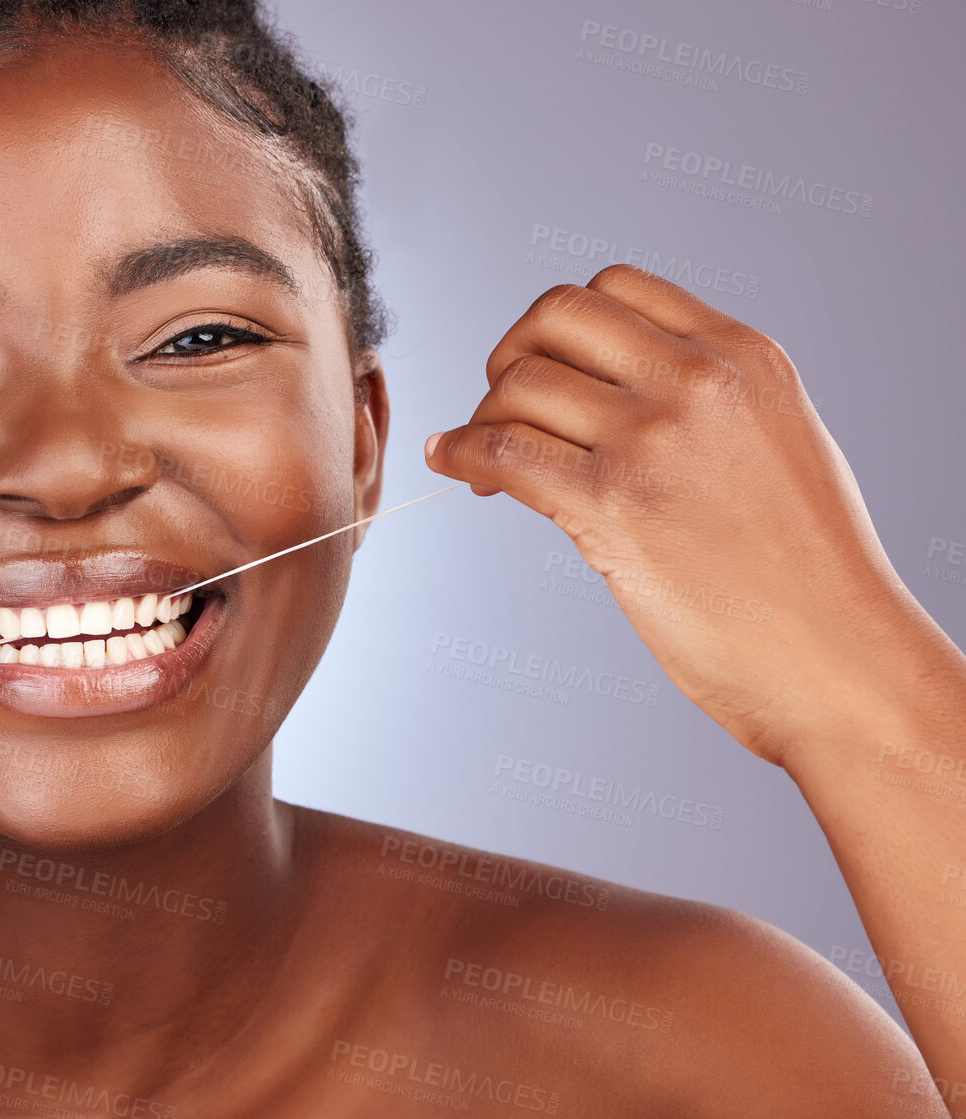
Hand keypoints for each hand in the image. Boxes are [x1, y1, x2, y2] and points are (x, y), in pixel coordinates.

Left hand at [423, 264, 911, 765]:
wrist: (840, 657)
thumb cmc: (807, 572)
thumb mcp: (776, 442)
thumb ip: (705, 402)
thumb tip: (609, 396)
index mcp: (743, 356)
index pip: (618, 287)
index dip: (561, 327)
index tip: (546, 370)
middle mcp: (698, 381)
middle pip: (555, 316)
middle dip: (510, 356)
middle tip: (503, 410)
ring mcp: (653, 439)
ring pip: (518, 384)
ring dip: (482, 418)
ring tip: (488, 464)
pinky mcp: (611, 506)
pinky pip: (501, 451)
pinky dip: (459, 453)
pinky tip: (452, 465)